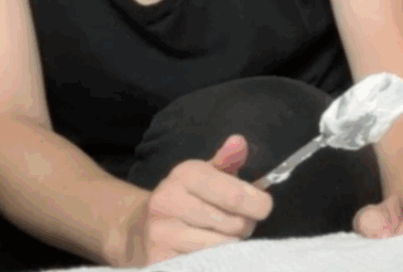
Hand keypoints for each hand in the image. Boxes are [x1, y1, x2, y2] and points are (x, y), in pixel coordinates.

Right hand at [121, 135, 272, 265]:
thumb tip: (239, 142)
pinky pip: (201, 265)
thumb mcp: (204, 173)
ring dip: (231, 245)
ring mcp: (160, 234)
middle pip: (231, 223)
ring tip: (228, 236)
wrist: (138, 228)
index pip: (233, 194)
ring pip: (219, 248)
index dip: (257, 203)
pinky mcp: (156, 262)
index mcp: (185, 174)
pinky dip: (214, 261)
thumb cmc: (185, 197)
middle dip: (246, 225)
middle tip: (243, 224)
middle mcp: (169, 201)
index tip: (265, 207)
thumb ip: (227, 160)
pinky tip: (211, 252)